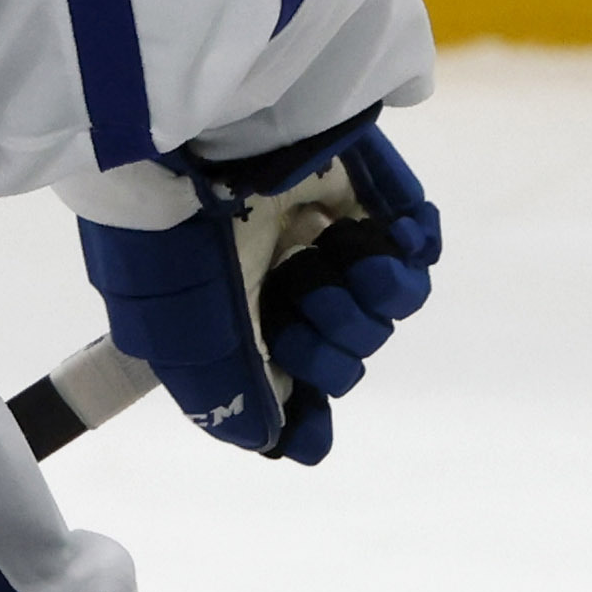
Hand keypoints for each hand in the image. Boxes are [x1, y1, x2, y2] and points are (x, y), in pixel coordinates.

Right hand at [71, 120, 445, 467]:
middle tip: (290, 292)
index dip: (310, 410)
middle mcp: (284, 283)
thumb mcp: (189, 348)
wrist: (193, 143)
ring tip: (330, 251)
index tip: (309, 423)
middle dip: (328, 341)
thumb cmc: (174, 248)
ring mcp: (326, 239)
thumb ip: (236, 407)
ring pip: (387, 309)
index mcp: (239, 321)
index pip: (297, 385)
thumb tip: (291, 448)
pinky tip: (388, 238)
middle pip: (347, 356)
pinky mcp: (365, 194)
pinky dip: (412, 248)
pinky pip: (417, 247)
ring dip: (364, 295)